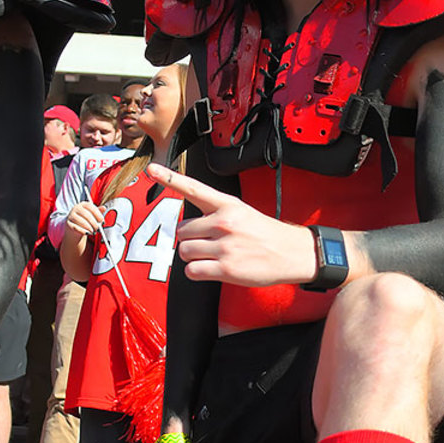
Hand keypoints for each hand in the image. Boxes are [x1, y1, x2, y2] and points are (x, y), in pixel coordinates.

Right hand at [66, 200, 103, 236]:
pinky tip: (88, 233)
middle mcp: (76, 208)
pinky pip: (77, 228)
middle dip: (94, 223)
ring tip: (94, 232)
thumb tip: (104, 208)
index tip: (102, 221)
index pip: (91, 207)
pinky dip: (84, 231)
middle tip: (98, 229)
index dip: (98, 214)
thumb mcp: (93, 214)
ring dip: (90, 228)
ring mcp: (71, 215)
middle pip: (87, 215)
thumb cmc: (86, 219)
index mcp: (83, 204)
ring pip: (82, 222)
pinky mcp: (68, 223)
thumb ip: (98, 211)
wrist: (75, 226)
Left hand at [148, 164, 318, 286]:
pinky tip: (213, 270)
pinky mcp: (226, 268)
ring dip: (193, 257)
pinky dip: (197, 272)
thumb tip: (185, 228)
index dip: (170, 178)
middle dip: (190, 239)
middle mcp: (224, 222)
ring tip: (213, 256)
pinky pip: (192, 271)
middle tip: (209, 244)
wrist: (292, 253)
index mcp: (227, 205)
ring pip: (184, 251)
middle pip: (181, 231)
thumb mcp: (242, 213)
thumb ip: (214, 214)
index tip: (151, 169)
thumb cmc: (265, 234)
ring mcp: (224, 246)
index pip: (193, 188)